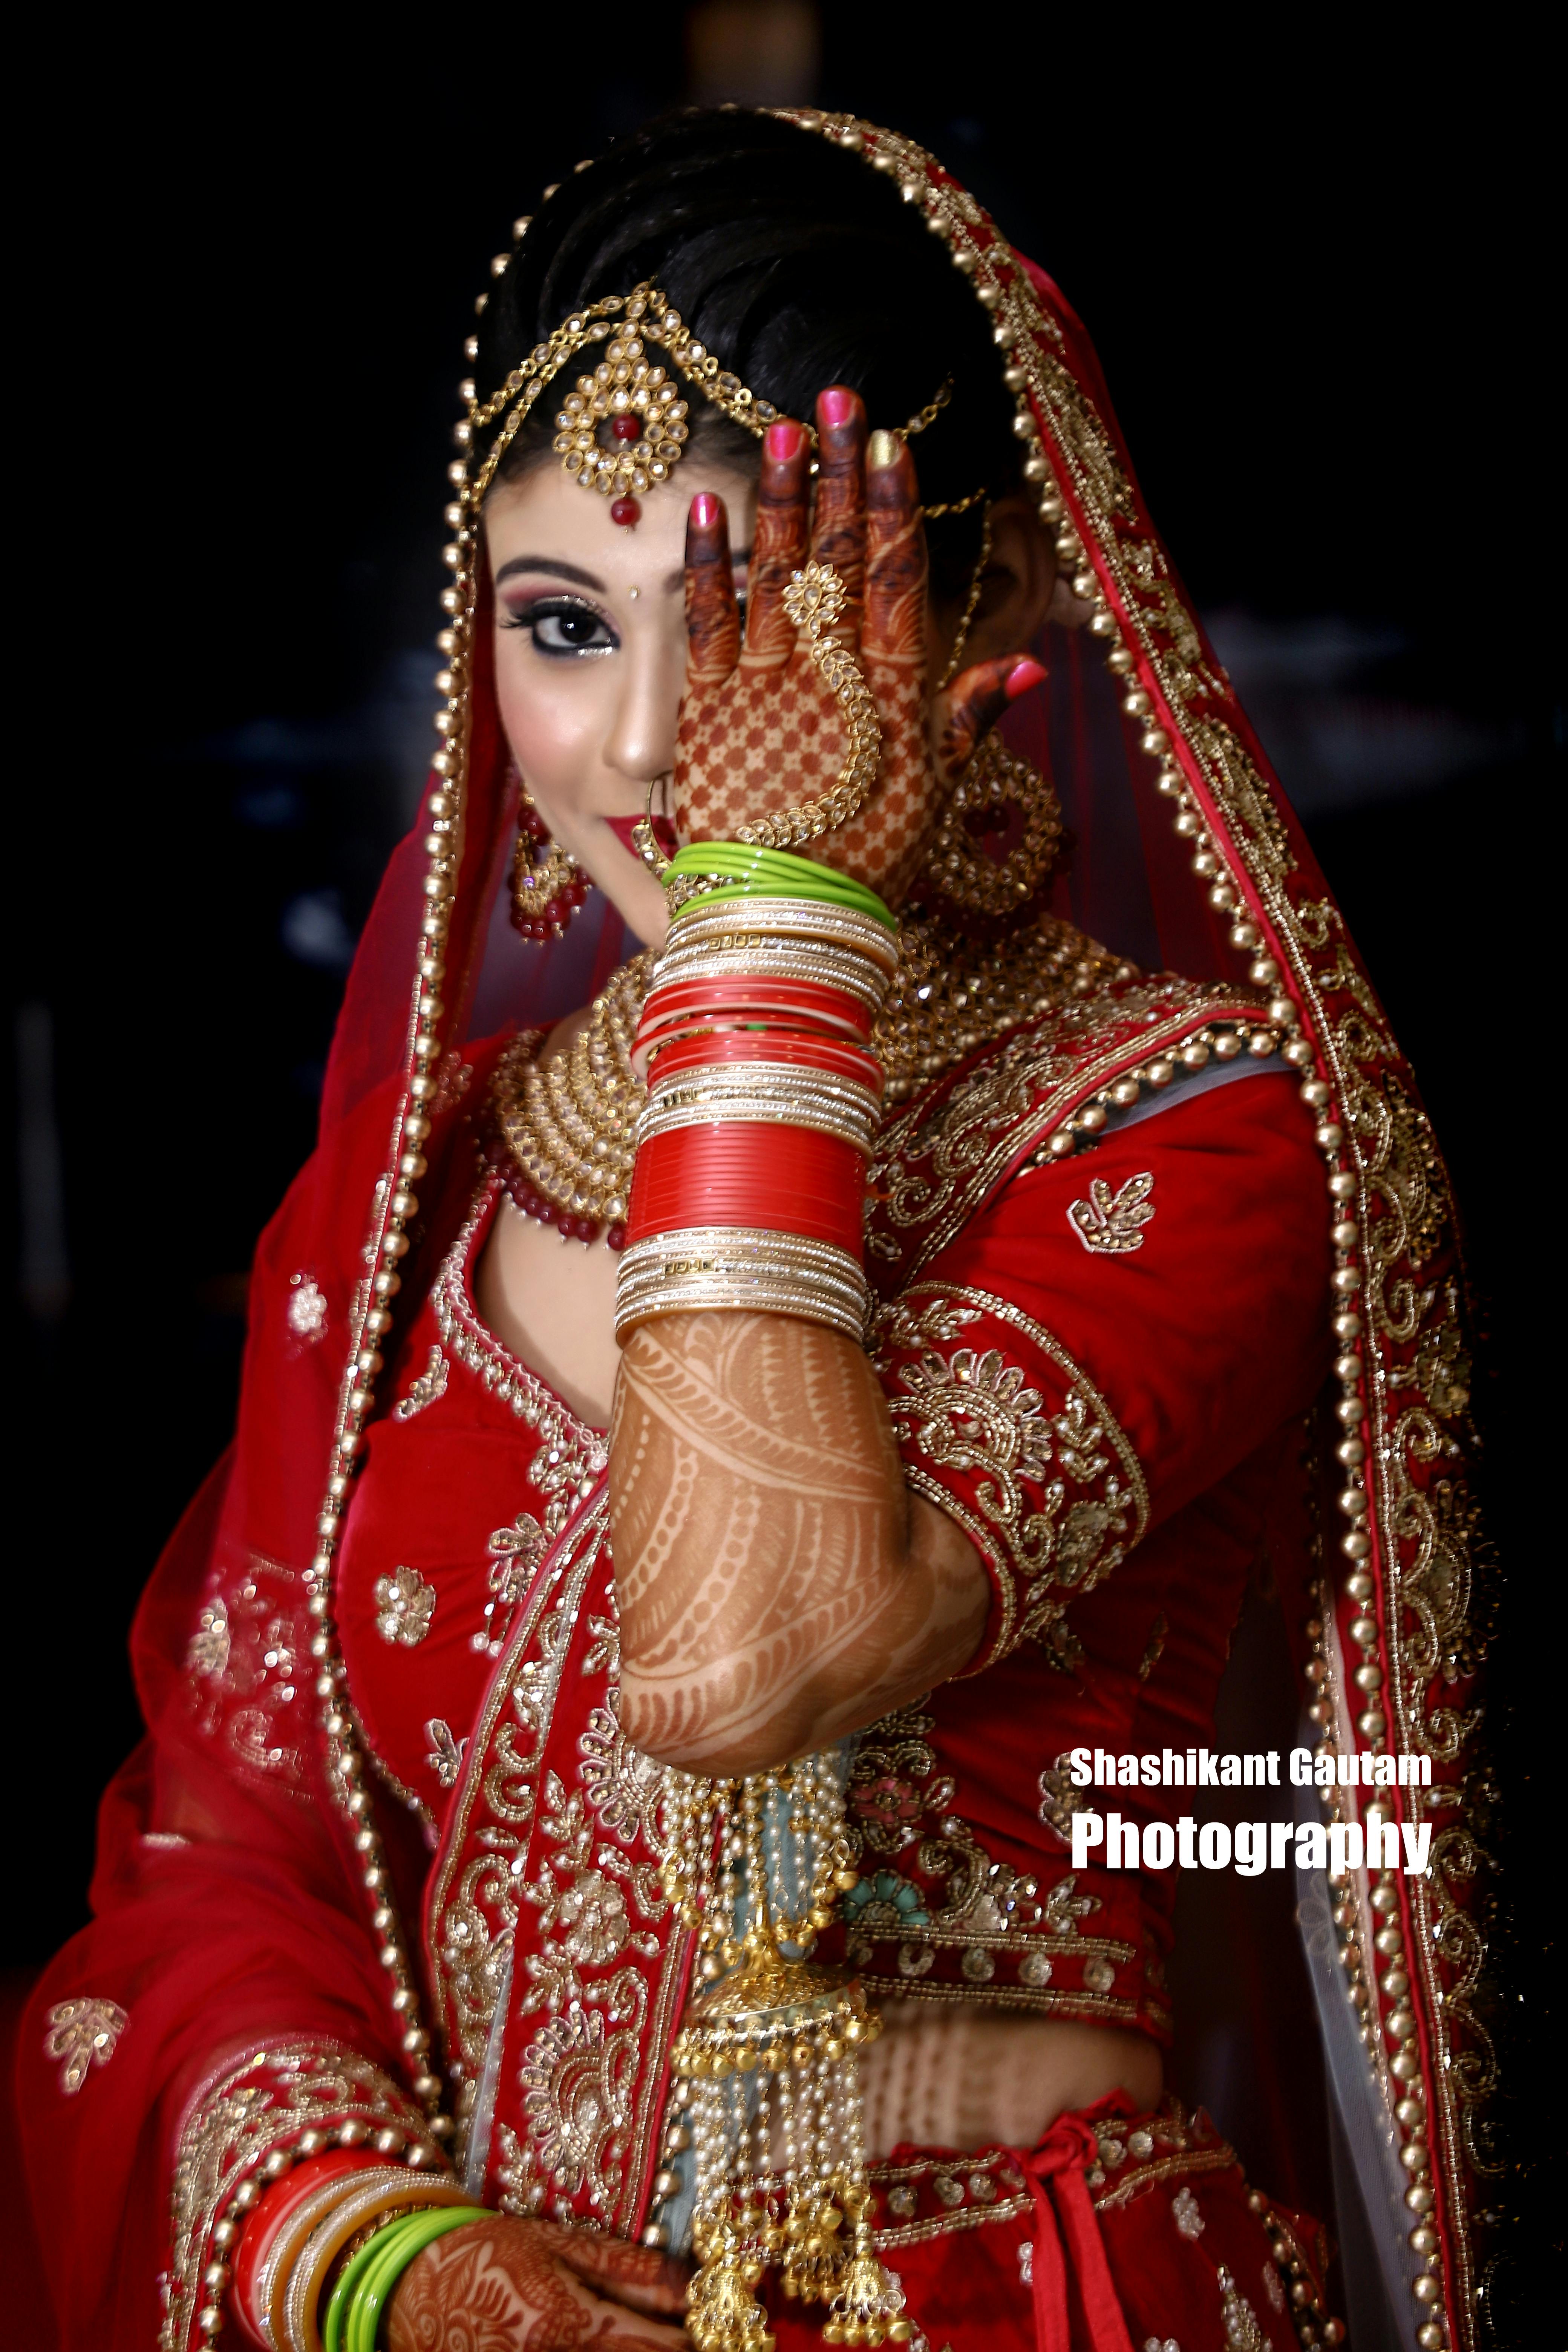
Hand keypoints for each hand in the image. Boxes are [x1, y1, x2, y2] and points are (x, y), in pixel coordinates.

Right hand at [385, 2212, 687, 2351]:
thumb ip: (627, 2270)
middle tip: (700, 2335)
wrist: (412, 2283)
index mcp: (569, 2322)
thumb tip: (687, 2287)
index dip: (695, 2341)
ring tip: (653, 2337)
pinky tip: (618, 2345)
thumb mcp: (560, 2243)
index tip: (721, 2327)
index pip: (655, 2348)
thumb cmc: (488, 2250)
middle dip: (670, 2350)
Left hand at [676, 386, 1041, 901]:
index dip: (891, 503)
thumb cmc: (866, 863)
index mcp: (891, 693)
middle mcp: (829, 678)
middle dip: (837, 473)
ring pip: (774, 573)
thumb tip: (1029, 663)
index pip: (896, 576)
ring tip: (782, 429)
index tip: (887, 441)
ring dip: (779, 496)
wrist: (787, 919)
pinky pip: (706, 620)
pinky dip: (707, 561)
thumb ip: (971, 719)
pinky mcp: (708, 709)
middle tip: (835, 397)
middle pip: (836, 557)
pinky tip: (704, 506)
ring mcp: (765, 688)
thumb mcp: (933, 793)